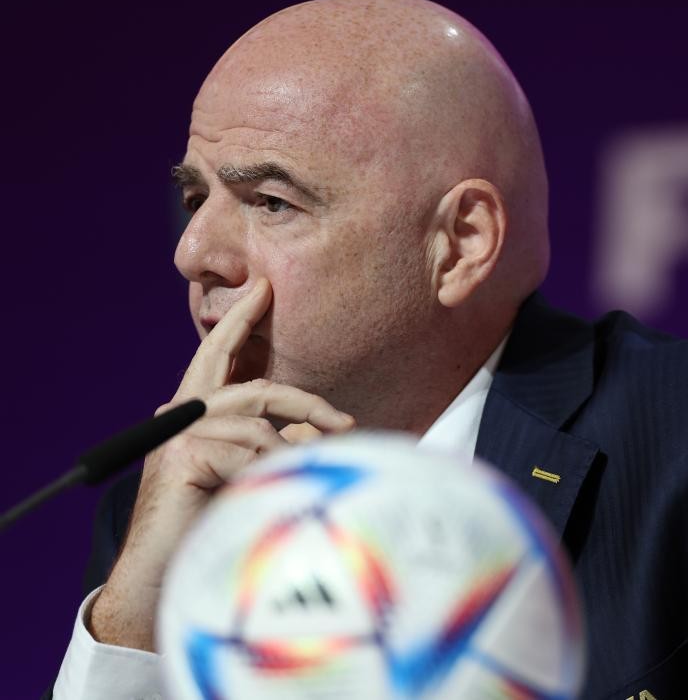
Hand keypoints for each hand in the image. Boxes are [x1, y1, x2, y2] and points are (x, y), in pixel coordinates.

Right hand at [89, 279, 353, 649]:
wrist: (164, 578)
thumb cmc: (209, 527)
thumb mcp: (249, 475)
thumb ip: (272, 444)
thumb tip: (322, 431)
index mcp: (196, 415)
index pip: (220, 356)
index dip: (241, 320)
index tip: (263, 288)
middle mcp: (182, 415)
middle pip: (257, 389)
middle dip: (306, 404)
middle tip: (344, 423)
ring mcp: (178, 432)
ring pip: (259, 427)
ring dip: (288, 459)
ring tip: (295, 488)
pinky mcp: (181, 453)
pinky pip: (250, 455)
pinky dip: (268, 477)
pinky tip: (261, 500)